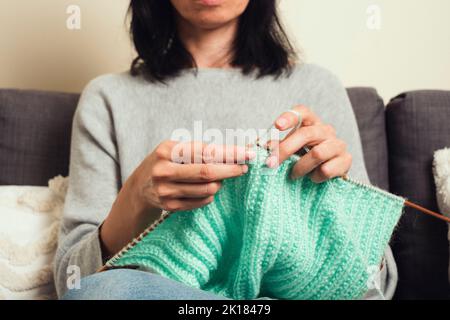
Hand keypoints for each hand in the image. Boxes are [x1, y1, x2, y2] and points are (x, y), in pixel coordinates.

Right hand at [100, 140, 253, 256]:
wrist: (140, 185)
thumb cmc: (166, 162)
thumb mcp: (176, 148)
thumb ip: (201, 149)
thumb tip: (236, 153)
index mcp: (167, 151)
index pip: (205, 152)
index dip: (230, 154)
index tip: (248, 154)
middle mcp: (164, 170)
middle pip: (207, 172)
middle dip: (230, 170)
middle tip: (244, 168)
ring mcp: (166, 191)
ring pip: (207, 189)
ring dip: (220, 183)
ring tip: (220, 177)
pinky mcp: (170, 206)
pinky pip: (201, 202)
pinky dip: (210, 195)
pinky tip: (209, 188)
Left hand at [266, 105, 351, 182]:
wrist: (329, 172)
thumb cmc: (304, 157)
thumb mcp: (290, 148)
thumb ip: (277, 146)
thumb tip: (260, 146)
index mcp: (311, 123)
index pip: (302, 112)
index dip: (289, 117)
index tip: (277, 126)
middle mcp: (326, 130)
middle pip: (306, 134)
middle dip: (285, 150)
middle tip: (270, 164)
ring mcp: (338, 144)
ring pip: (317, 154)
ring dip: (300, 167)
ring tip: (293, 175)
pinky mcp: (346, 160)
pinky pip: (327, 169)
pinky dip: (315, 177)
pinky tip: (312, 178)